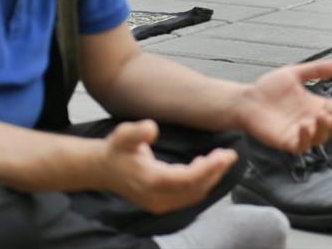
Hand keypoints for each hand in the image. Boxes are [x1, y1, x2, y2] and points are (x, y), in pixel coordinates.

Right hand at [94, 120, 237, 213]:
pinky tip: (206, 165)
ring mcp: (159, 203)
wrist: (102, 169)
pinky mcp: (162, 203)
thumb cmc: (116, 149)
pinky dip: (201, 183)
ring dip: (211, 178)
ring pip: (194, 195)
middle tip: (230, 154)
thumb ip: (137, 131)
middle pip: (195, 190)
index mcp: (150, 181)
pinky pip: (188, 196)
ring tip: (222, 158)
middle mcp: (157, 197)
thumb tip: (153, 128)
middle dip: (215, 173)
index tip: (224, 155)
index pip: (187, 179)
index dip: (208, 169)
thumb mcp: (123, 134)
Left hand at [235, 60, 331, 152]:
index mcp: (315, 106)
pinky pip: (301, 145)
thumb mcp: (295, 73)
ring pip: (320, 137)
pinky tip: (305, 125)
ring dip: (325, 128)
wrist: (246, 99)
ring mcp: (299, 133)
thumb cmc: (268, 88)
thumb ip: (316, 69)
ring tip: (323, 115)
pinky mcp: (287, 141)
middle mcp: (311, 120)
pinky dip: (306, 138)